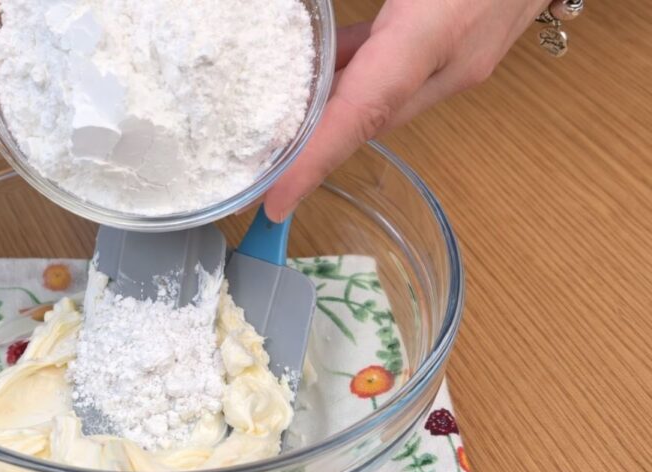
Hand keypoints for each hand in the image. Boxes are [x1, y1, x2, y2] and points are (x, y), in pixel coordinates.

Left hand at [264, 0, 549, 220]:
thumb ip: (353, 19)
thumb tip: (317, 35)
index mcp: (435, 30)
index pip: (364, 111)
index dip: (316, 161)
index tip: (275, 203)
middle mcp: (454, 62)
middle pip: (368, 119)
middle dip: (310, 147)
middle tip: (254, 162)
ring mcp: (466, 59)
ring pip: (383, 100)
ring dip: (333, 110)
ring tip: (272, 121)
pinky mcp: (467, 48)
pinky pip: (399, 76)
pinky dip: (359, 78)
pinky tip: (326, 66)